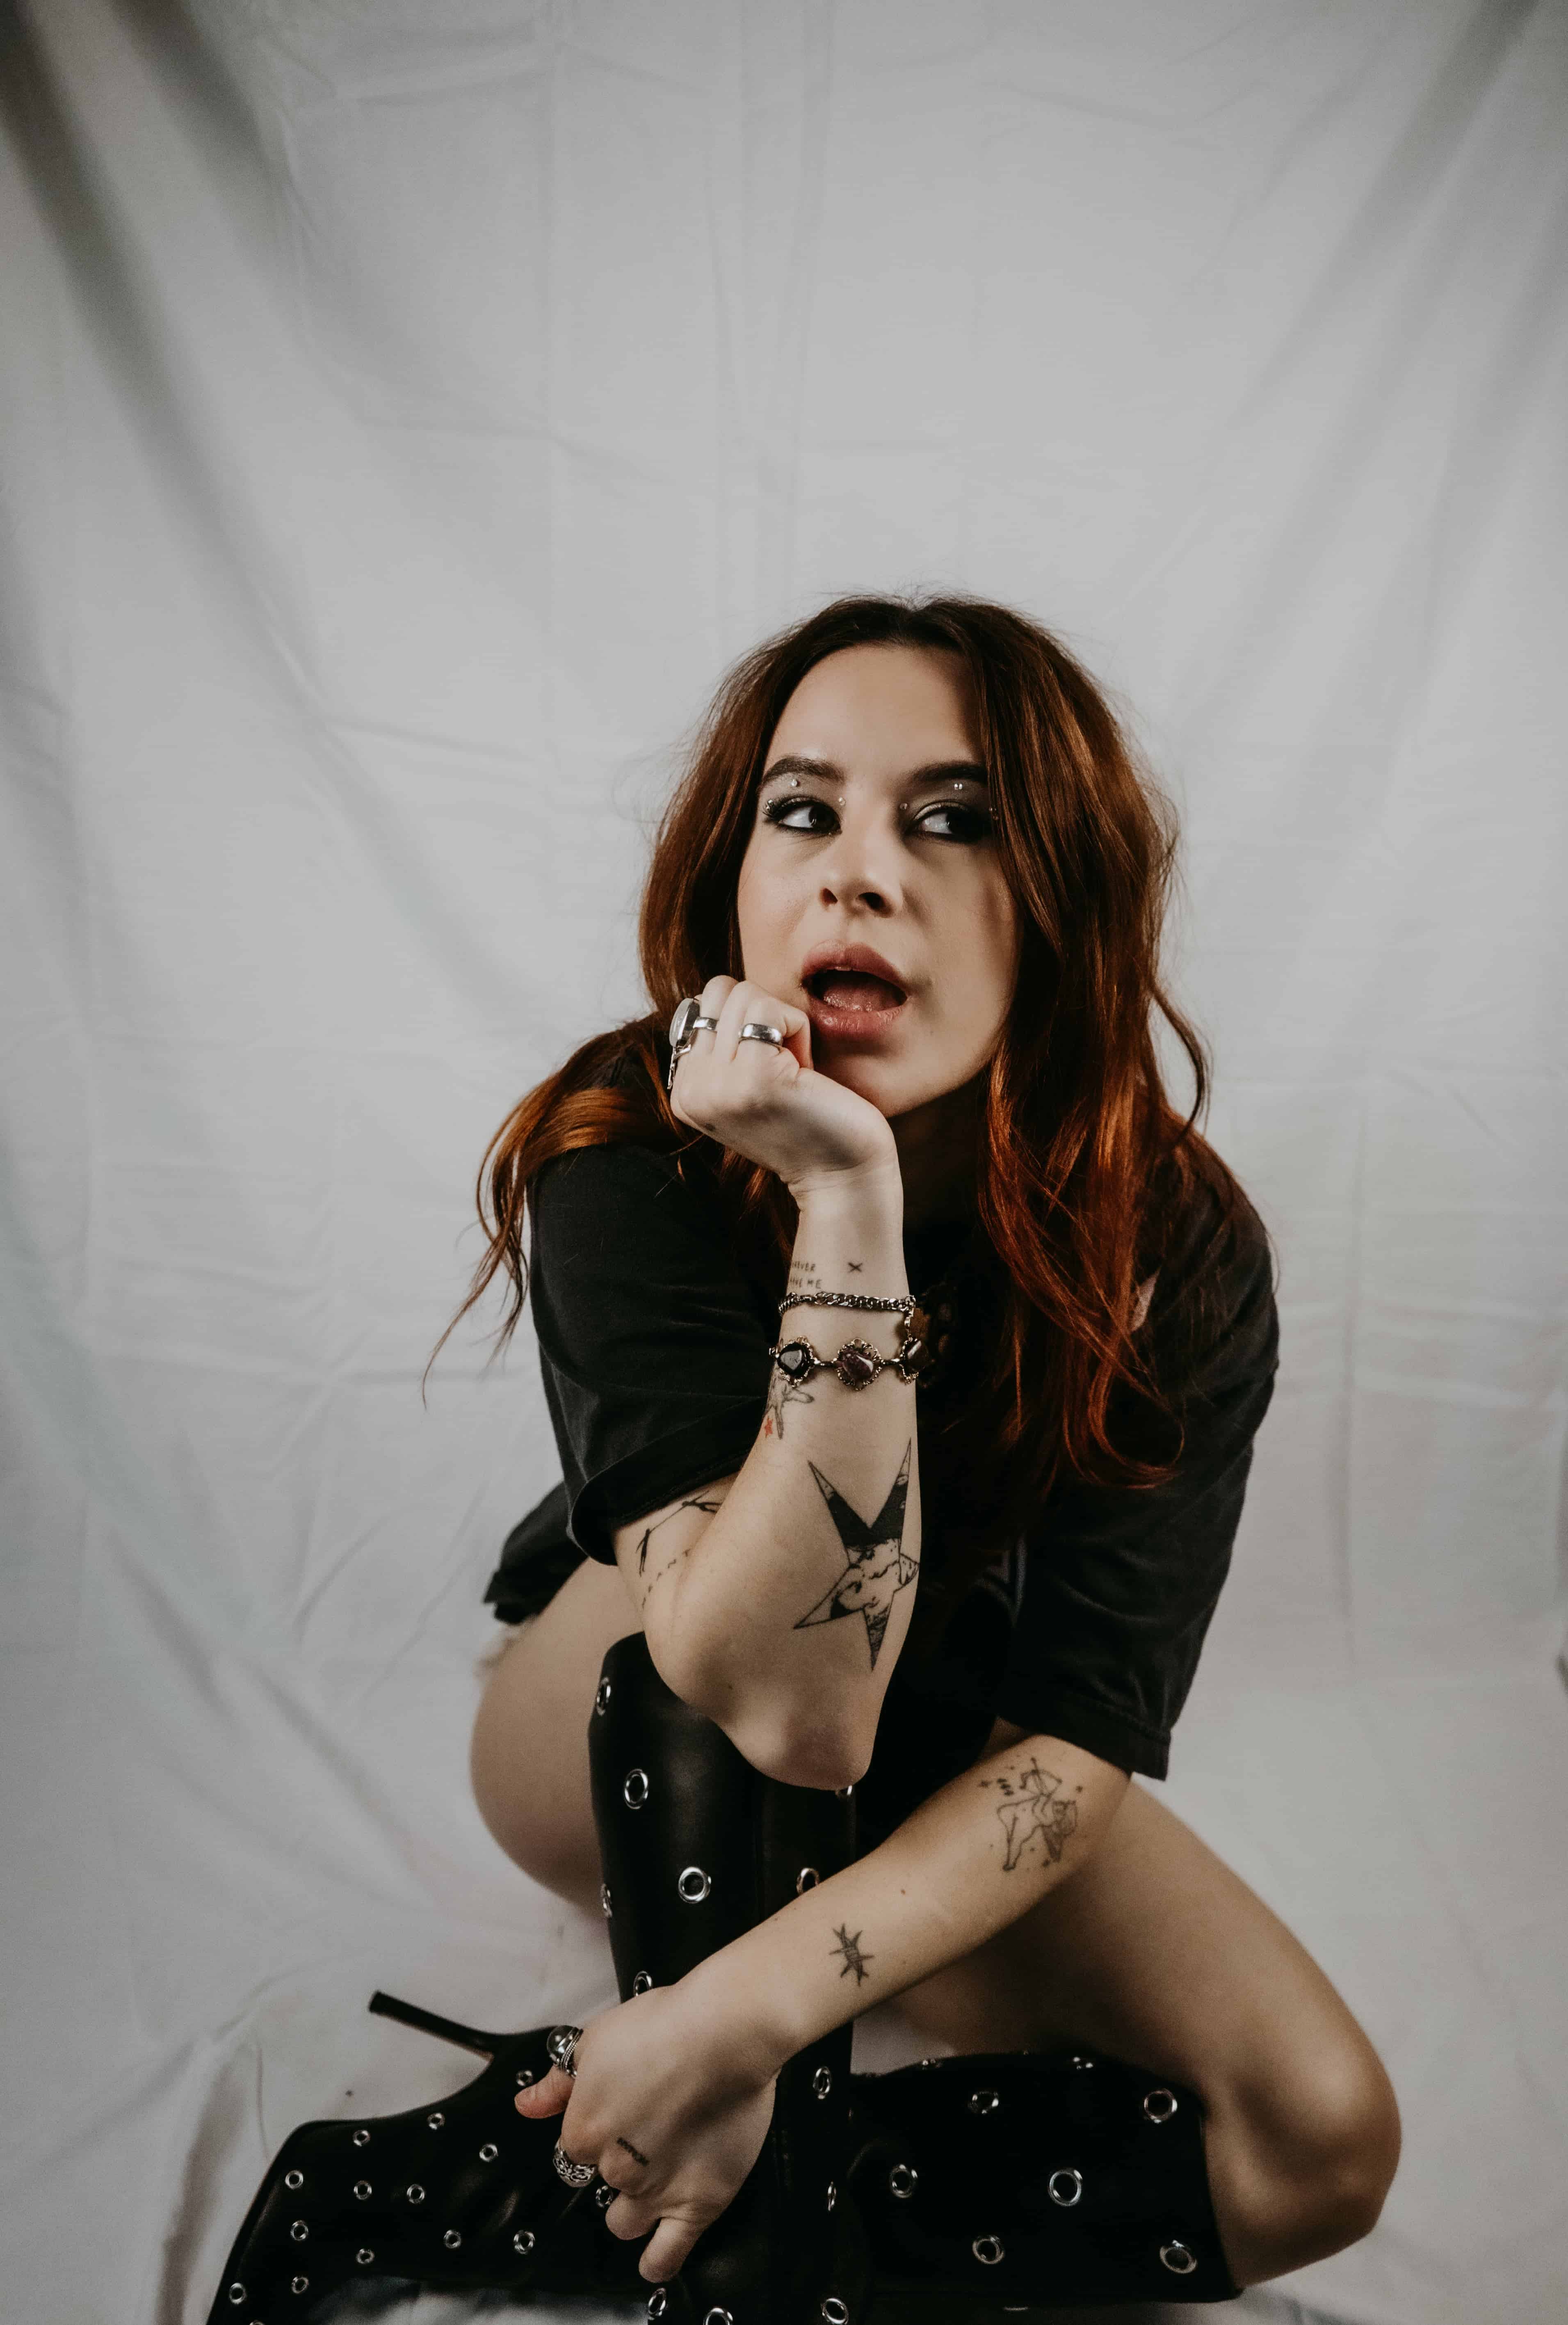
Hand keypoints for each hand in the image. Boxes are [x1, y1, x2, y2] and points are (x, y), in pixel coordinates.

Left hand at [516, 1982, 777, 2282]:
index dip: (598, 2128)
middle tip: (647, 2130)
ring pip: (625, 2220)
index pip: (575, 2147)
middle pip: (602, 2181)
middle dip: (618, 2160)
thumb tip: (528, 2103)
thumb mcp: (596, 2040)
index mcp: (583, 2130)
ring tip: (654, 2177)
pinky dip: (656, 2262)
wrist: (724, 2031)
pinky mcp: (697, 2203)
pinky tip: (652, 2261)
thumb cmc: (667, 2025)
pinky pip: (666, 2253)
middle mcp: (614, 2167)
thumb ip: (559, 2082)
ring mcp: (655, 2190)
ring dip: (633, 2206)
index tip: (620, 2111)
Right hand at [670, 974, 896, 1197]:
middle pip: (718, 992)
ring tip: (794, 1073)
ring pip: (742, 994)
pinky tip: (805, 1071)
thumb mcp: (745, 1085)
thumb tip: (715, 992)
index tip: (768, 1074)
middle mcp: (690, 1089)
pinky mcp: (753, 1075)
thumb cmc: (806, 1122)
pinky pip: (770, 1007)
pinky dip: (798, 1029)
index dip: (747, 1025)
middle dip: (762, 1018)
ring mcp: (717, 1083)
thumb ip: (721, 1048)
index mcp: (683, 1091)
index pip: (700, 1006)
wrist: (841, 1176)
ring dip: (782, 1024)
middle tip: (784, 1069)